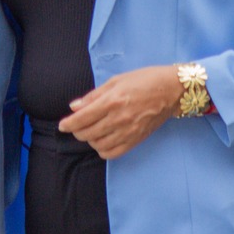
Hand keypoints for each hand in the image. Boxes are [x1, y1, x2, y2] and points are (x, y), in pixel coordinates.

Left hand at [60, 65, 182, 158]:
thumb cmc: (144, 80)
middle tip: (77, 126)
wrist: (171, 90)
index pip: (82, 118)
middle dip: (77, 131)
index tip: (62, 125)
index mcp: (112, 101)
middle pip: (87, 133)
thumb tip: (74, 107)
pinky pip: (113, 153)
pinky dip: (103, 150)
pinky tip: (102, 141)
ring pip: (98, 144)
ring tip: (91, 131)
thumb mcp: (116, 80)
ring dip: (90, 139)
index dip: (68, 124)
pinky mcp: (136, 140)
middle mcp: (118, 119)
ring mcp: (128, 132)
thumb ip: (94, 95)